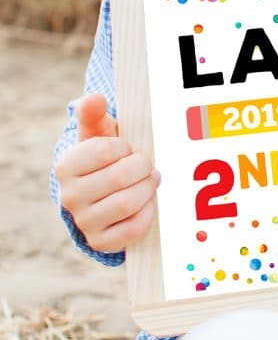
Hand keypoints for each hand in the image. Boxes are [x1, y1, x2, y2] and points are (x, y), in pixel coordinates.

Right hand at [55, 92, 159, 252]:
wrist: (101, 194)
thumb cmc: (104, 157)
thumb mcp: (97, 133)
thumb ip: (94, 114)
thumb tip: (93, 98)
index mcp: (66, 167)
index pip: (106, 150)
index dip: (125, 147)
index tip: (127, 148)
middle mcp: (69, 197)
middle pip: (120, 177)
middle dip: (142, 167)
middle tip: (147, 165)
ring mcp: (84, 222)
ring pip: (128, 203)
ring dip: (147, 188)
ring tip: (150, 180)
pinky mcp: (100, 242)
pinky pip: (133, 228)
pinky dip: (148, 212)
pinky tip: (147, 202)